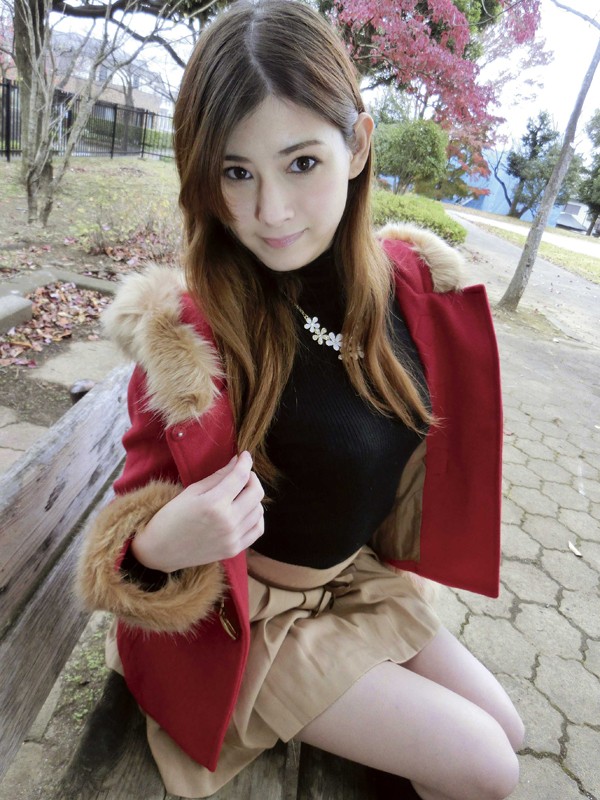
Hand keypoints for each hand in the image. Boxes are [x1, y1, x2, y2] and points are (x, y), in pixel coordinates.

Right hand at [131, 451, 264, 572]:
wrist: (160, 550)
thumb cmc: (171, 517)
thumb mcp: (191, 491)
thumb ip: (218, 476)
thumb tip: (236, 461)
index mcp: (213, 503)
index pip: (241, 476)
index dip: (245, 462)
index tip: (245, 456)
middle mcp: (227, 521)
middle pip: (256, 492)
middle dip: (252, 478)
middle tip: (243, 474)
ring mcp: (232, 538)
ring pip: (259, 510)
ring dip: (254, 498)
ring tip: (241, 494)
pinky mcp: (234, 549)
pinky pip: (258, 530)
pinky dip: (256, 517)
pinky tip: (246, 511)